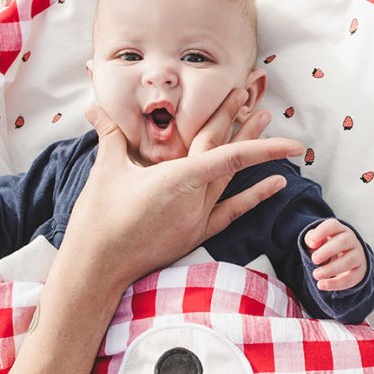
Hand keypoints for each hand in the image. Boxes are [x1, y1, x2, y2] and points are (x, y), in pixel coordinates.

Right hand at [51, 88, 305, 300]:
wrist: (97, 268)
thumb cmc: (98, 219)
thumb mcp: (105, 170)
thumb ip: (109, 134)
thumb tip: (95, 108)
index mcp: (177, 179)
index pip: (222, 149)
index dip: (241, 126)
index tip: (258, 107)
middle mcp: (194, 199)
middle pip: (226, 156)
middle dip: (244, 128)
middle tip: (260, 105)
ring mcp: (198, 219)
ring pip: (231, 180)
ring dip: (252, 155)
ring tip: (266, 128)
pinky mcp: (195, 235)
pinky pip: (232, 212)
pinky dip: (254, 196)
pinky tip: (277, 183)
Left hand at [304, 218, 366, 290]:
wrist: (346, 261)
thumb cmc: (327, 248)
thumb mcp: (318, 241)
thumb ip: (312, 238)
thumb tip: (313, 243)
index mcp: (340, 230)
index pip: (333, 225)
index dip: (322, 231)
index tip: (312, 241)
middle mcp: (352, 241)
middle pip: (343, 242)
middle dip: (328, 251)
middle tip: (314, 259)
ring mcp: (358, 256)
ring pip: (348, 261)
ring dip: (331, 269)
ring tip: (316, 275)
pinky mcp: (359, 272)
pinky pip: (350, 278)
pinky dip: (335, 283)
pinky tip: (321, 285)